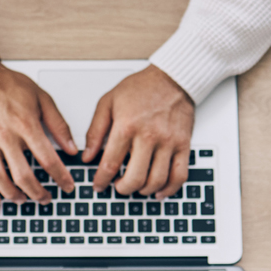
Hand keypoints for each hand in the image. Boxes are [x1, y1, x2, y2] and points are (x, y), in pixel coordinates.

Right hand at [0, 62, 78, 203]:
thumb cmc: (8, 85)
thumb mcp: (42, 98)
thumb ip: (58, 124)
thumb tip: (71, 147)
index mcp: (25, 124)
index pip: (47, 159)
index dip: (61, 176)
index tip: (67, 185)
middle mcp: (4, 135)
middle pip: (22, 175)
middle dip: (37, 192)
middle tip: (46, 198)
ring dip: (12, 195)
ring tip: (23, 200)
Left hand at [83, 64, 194, 197]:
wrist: (172, 78)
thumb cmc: (140, 88)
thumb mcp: (107, 103)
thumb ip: (95, 131)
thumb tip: (86, 156)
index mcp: (127, 126)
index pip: (110, 163)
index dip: (101, 180)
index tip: (98, 185)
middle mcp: (149, 136)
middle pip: (135, 177)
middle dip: (123, 189)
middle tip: (117, 188)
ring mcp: (169, 142)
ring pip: (157, 180)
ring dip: (144, 191)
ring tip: (136, 188)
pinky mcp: (184, 144)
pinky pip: (180, 175)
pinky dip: (170, 189)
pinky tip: (159, 192)